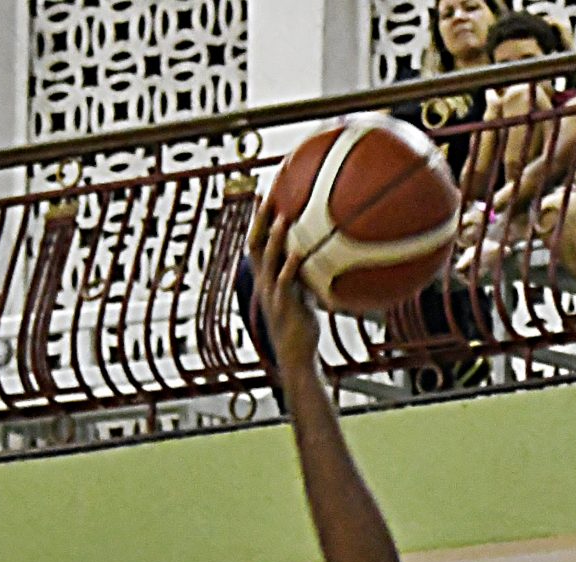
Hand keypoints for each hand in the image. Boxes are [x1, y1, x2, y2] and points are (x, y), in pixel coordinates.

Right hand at [245, 208, 321, 374]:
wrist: (294, 354)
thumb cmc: (300, 323)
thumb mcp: (300, 293)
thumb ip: (304, 274)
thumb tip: (320, 256)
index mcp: (265, 277)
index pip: (256, 241)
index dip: (257, 219)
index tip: (262, 194)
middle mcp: (263, 282)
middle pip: (255, 244)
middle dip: (259, 220)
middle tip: (266, 195)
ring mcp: (271, 293)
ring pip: (268, 260)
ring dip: (275, 238)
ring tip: (283, 217)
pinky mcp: (283, 306)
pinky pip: (285, 282)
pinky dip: (291, 266)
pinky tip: (299, 252)